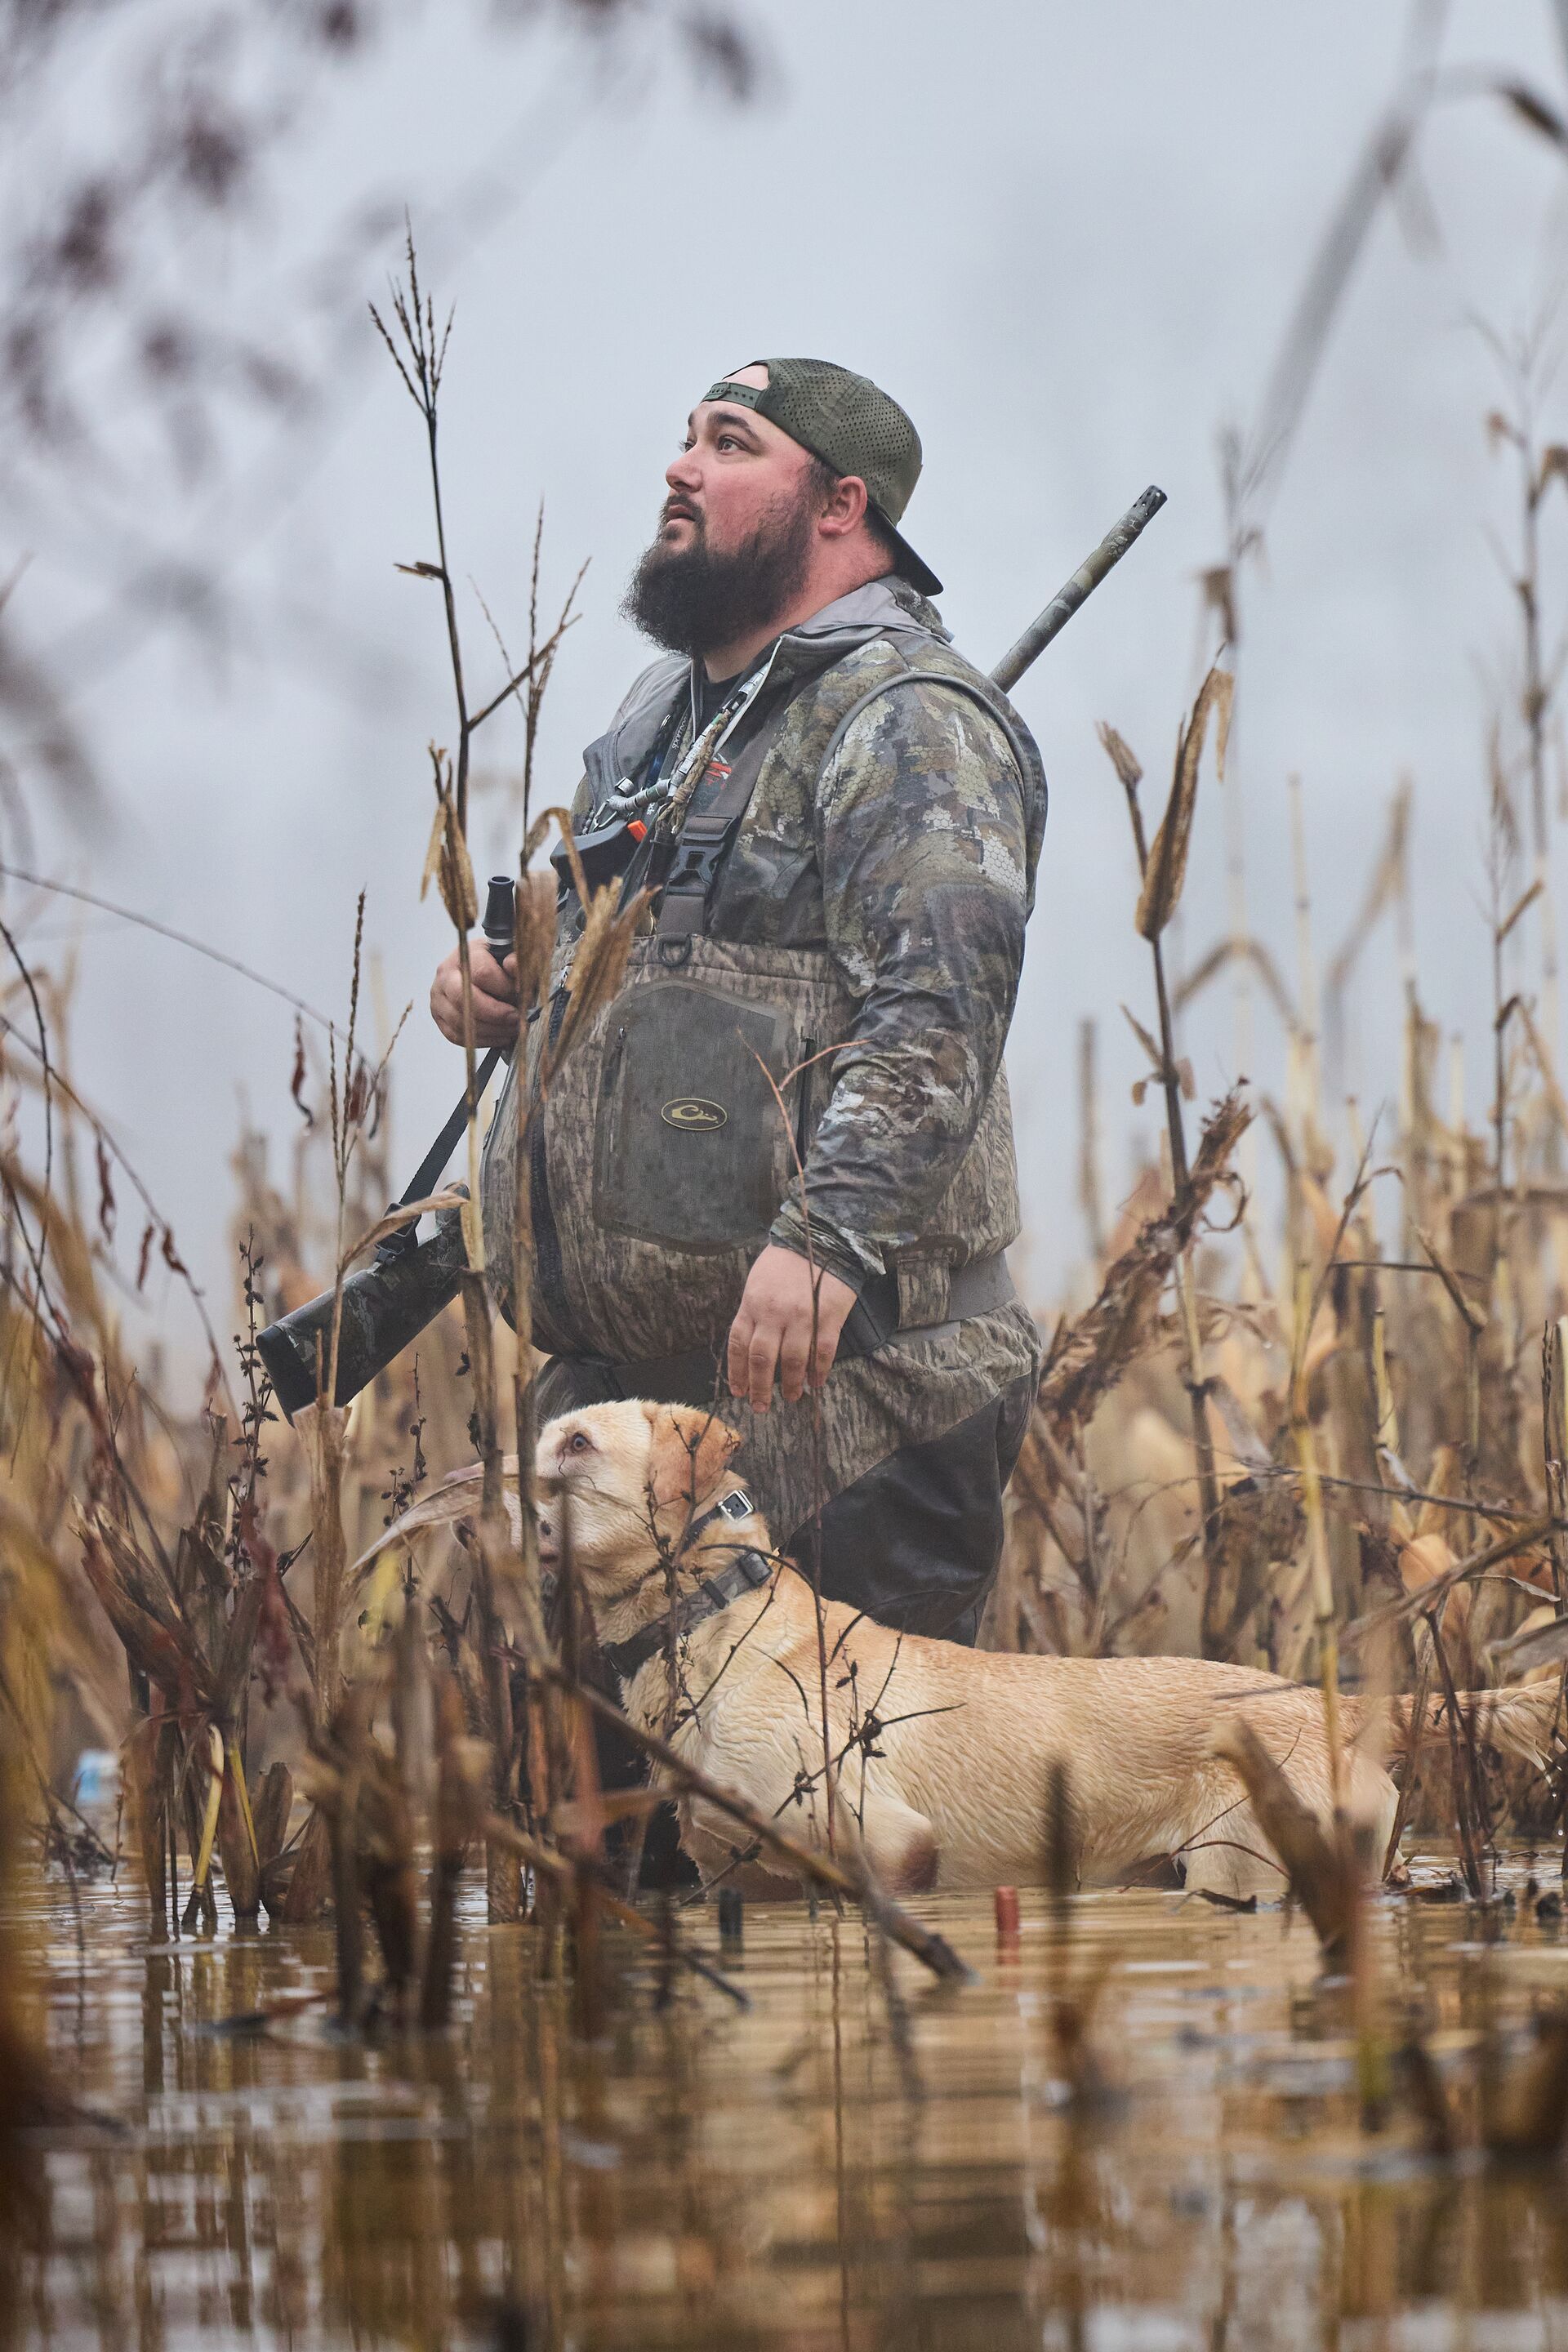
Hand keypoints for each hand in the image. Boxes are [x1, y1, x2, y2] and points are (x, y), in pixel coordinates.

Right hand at [429, 942, 519, 1047]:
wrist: (480, 969)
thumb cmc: (498, 963)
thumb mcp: (510, 956)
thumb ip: (516, 960)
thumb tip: (513, 967)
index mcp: (465, 955)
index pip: (482, 973)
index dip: (505, 988)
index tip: (523, 996)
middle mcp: (446, 975)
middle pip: (464, 999)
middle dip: (495, 1014)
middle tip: (517, 1018)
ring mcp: (438, 997)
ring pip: (460, 1021)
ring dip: (492, 1030)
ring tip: (513, 1029)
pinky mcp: (439, 1016)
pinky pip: (456, 1036)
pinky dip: (481, 1040)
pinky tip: (500, 1036)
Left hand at [727, 1244, 857, 1410]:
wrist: (823, 1237)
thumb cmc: (787, 1259)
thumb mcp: (758, 1281)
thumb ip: (753, 1311)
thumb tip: (750, 1344)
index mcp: (752, 1303)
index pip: (739, 1345)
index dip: (737, 1372)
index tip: (738, 1391)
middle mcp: (773, 1313)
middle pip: (762, 1359)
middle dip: (760, 1387)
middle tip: (760, 1406)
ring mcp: (802, 1316)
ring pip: (792, 1361)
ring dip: (790, 1385)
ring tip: (791, 1398)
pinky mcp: (828, 1317)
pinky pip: (822, 1352)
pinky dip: (818, 1371)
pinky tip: (816, 1383)